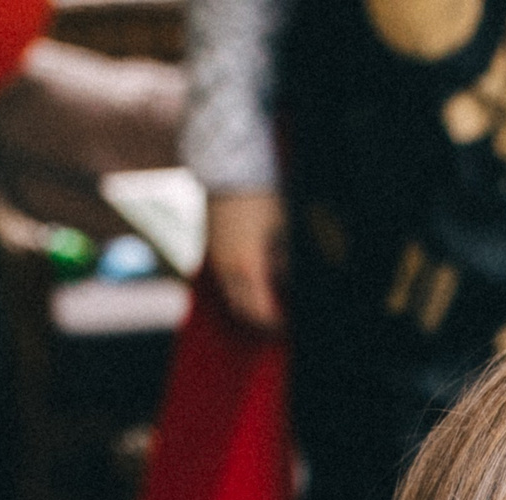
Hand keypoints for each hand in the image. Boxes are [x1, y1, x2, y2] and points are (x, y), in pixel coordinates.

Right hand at [206, 191, 286, 332]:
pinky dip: (241, 288)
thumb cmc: (261, 195)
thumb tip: (292, 285)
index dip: (278, 323)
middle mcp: (227, 268)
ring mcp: (216, 258)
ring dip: (251, 304)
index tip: (291, 325)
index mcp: (248, 266)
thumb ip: (288, 263)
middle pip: (244, 310)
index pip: (262, 312)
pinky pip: (226, 280)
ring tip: (274, 302)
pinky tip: (258, 281)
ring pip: (233, 296)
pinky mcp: (212, 248)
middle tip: (283, 320)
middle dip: (264, 320)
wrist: (227, 168)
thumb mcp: (284, 229)